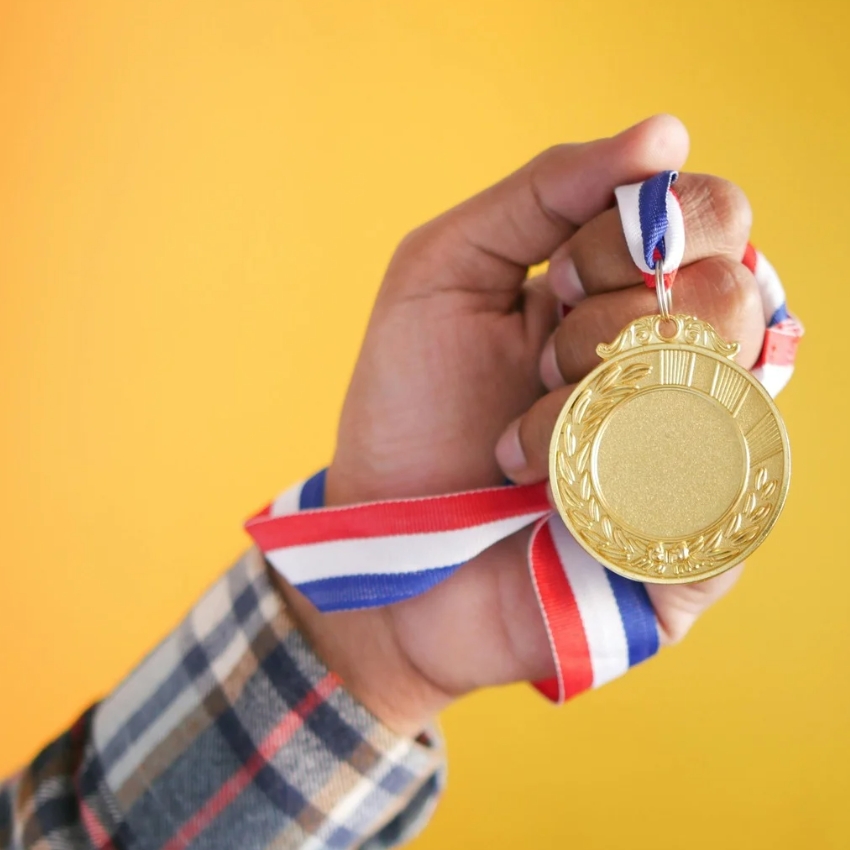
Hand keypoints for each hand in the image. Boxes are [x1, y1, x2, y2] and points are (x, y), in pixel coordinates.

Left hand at [274, 116, 762, 735]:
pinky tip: (563, 501)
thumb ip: (539, 192)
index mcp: (628, 292)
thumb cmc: (410, 407)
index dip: (646, 230)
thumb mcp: (444, 271)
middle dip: (618, 321)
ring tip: (528, 444)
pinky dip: (638, 483)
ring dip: (610, 400)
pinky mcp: (695, 541)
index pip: (709, 219)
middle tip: (540, 364)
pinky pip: (737, 496)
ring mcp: (693, 450)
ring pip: (730, 384)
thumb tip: (666, 132)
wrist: (387, 541)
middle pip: (735, 294)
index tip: (563, 277)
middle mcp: (678, 361)